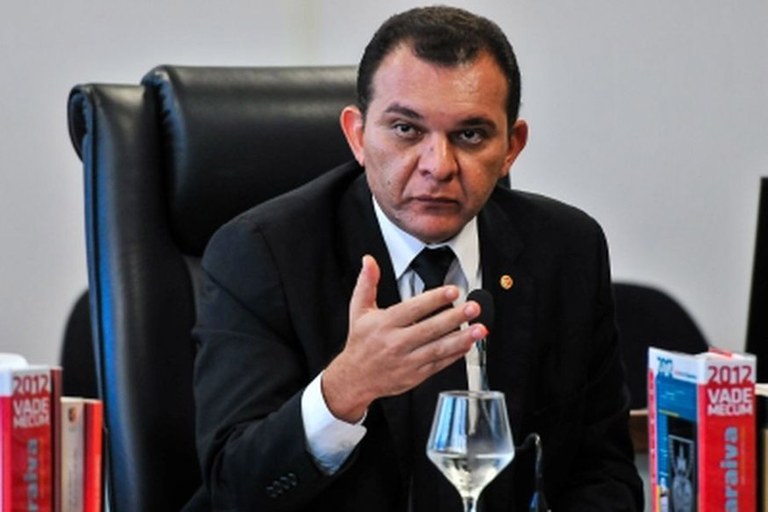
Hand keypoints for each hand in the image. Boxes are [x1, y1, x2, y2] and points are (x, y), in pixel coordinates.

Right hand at [322, 255, 487, 422]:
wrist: (355, 377)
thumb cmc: (360, 342)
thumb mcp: (358, 310)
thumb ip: (367, 284)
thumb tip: (369, 261)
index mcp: (385, 324)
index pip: (413, 309)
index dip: (434, 299)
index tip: (453, 291)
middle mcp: (396, 343)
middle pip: (430, 329)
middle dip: (454, 317)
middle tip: (473, 308)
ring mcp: (408, 361)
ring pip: (438, 348)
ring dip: (461, 338)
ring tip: (479, 329)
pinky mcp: (416, 375)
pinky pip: (439, 364)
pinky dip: (455, 355)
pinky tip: (468, 345)